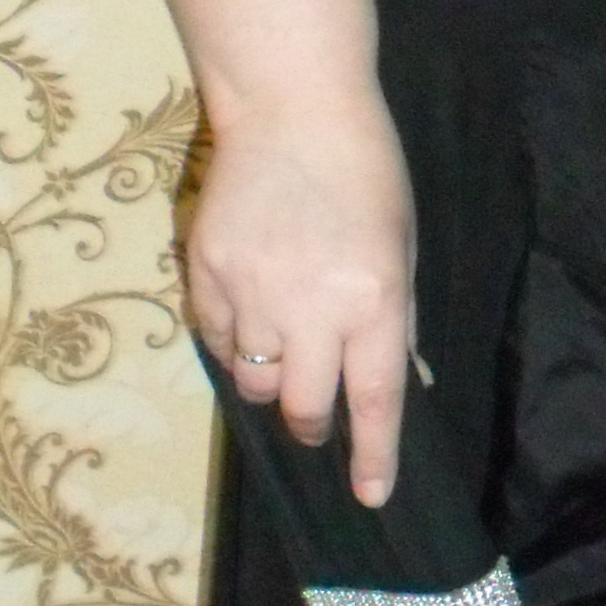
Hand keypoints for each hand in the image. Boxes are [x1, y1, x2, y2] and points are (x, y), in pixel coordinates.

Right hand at [184, 92, 416, 502]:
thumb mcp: (399, 247)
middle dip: (310, 426)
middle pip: (300, 406)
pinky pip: (214, 335)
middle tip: (314, 424)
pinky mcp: (206, 270)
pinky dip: (231, 341)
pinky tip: (247, 313)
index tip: (370, 496)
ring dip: (269, 380)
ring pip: (251, 378)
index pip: (373, 401)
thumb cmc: (366, 174)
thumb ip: (391, 317)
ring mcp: (252, 291)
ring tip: (281, 349)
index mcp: (373, 301)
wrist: (293, 109)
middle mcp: (311, 307)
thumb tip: (388, 381)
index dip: (372, 456)